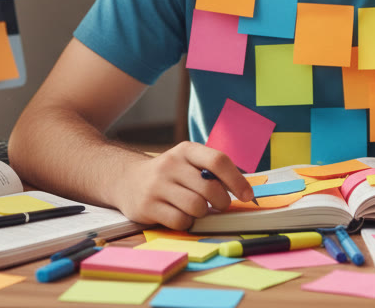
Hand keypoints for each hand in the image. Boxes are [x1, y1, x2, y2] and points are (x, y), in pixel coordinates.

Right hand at [110, 142, 255, 229]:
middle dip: (221, 202)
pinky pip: (180, 221)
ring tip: (195, 209)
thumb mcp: (188, 163)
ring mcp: (157, 185)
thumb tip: (244, 191)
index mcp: (186, 150)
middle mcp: (170, 164)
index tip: (247, 196)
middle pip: (210, 188)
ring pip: (196, 207)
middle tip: (219, 205)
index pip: (218, 160)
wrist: (126, 180)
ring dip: (202, 213)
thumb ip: (211, 172)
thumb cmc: (169, 174)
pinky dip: (186, 223)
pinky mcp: (147, 206)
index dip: (237, 180)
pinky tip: (180, 215)